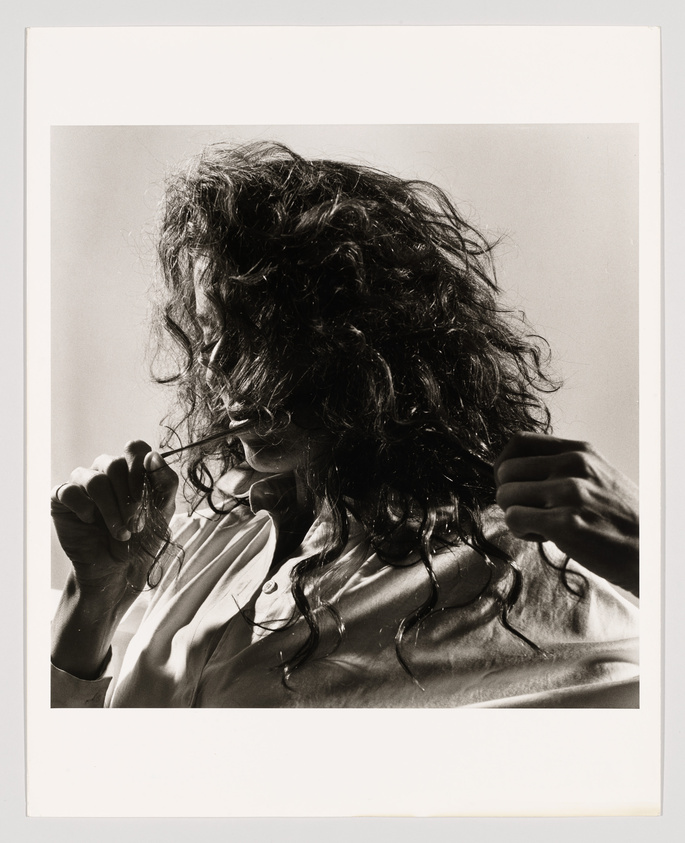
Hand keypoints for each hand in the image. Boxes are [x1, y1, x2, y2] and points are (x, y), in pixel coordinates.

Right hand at [51, 440, 178, 606]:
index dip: (141, 469)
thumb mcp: (163, 511)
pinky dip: (83, 508)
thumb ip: (165, 482)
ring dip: (110, 509)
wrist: (118, 568)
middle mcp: (105, 469)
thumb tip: (153, 456)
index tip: (147, 497)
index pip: (135, 448)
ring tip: (120, 533)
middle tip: (136, 525)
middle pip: (114, 464)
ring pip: (94, 480)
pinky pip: (68, 491)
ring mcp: (82, 482)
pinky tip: (90, 522)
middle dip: (128, 498)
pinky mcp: (62, 498)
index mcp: (131, 467)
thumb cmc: (143, 537)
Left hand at [494, 432, 638, 596]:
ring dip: (514, 514)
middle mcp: (572, 466)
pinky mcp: (565, 524)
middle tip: (529, 510)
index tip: (509, 482)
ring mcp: (568, 493)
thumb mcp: (595, 475)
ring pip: (505, 495)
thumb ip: (559, 466)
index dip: (504, 464)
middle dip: (508, 494)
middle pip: (505, 471)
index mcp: (578, 451)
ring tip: (539, 524)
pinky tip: (542, 536)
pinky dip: (520, 530)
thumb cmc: (619, 518)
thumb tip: (514, 468)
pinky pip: (514, 519)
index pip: (518, 442)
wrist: (650, 550)